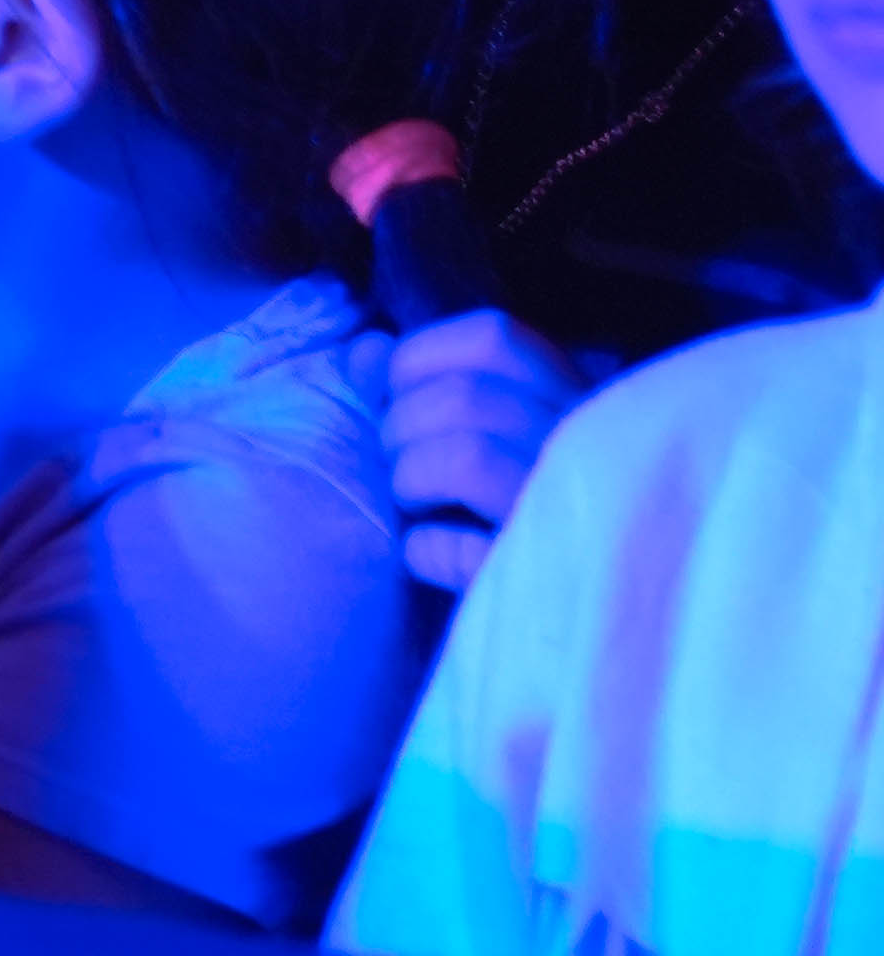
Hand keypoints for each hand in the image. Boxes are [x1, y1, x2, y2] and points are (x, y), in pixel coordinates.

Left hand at [377, 311, 580, 594]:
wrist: (580, 617)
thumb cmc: (515, 512)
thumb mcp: (483, 435)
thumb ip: (419, 385)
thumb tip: (365, 349)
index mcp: (576, 398)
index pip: (496, 338)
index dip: (420, 359)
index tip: (398, 395)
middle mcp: (590, 445)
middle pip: (465, 396)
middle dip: (401, 427)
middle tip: (400, 464)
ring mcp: (576, 510)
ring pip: (464, 455)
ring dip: (409, 480)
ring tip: (415, 505)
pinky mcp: (549, 579)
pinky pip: (455, 547)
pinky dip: (422, 548)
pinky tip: (430, 554)